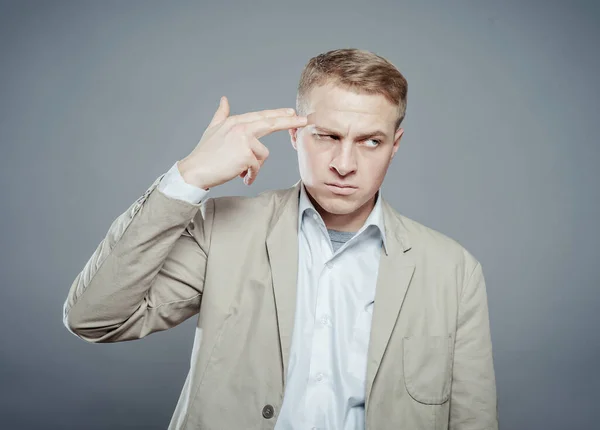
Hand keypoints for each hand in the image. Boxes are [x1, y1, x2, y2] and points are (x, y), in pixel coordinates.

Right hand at [178, 96, 306, 188]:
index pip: (262, 116)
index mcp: (236, 121)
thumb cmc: (204, 153)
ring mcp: (244, 141)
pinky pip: (257, 167)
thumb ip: (221, 114)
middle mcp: (241, 127)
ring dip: (254, 166)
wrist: (195, 170)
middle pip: (271, 123)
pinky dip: (251, 175)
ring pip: (263, 155)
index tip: (292, 113)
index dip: (278, 114)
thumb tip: (224, 99)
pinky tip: (241, 177)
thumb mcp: (213, 129)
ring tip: (241, 171)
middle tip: (305, 120)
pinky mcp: (246, 155)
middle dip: (290, 122)